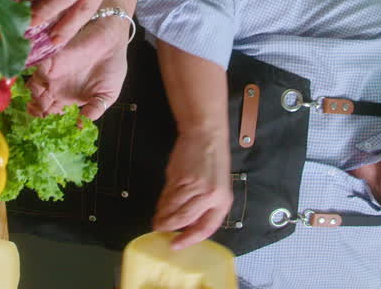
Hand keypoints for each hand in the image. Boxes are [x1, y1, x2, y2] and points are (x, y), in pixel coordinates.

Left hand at [27, 17, 127, 119]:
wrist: (113, 43)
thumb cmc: (111, 68)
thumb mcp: (107, 95)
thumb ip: (95, 110)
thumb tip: (82, 126)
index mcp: (68, 99)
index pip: (49, 112)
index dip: (45, 119)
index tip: (45, 123)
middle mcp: (57, 86)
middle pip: (38, 101)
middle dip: (35, 107)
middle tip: (38, 110)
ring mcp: (53, 72)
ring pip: (34, 85)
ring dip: (34, 93)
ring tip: (42, 96)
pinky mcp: (53, 58)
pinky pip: (39, 67)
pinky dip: (37, 75)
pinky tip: (43, 80)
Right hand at [152, 129, 231, 249]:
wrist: (206, 135)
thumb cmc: (213, 160)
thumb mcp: (218, 186)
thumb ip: (205, 205)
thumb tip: (187, 223)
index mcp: (222, 200)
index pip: (206, 228)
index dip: (189, 239)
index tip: (176, 245)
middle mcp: (209, 196)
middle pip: (185, 220)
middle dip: (170, 228)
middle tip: (160, 230)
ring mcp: (194, 186)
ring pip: (173, 209)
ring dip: (162, 216)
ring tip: (157, 220)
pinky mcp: (180, 178)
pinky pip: (167, 196)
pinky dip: (161, 203)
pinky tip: (160, 205)